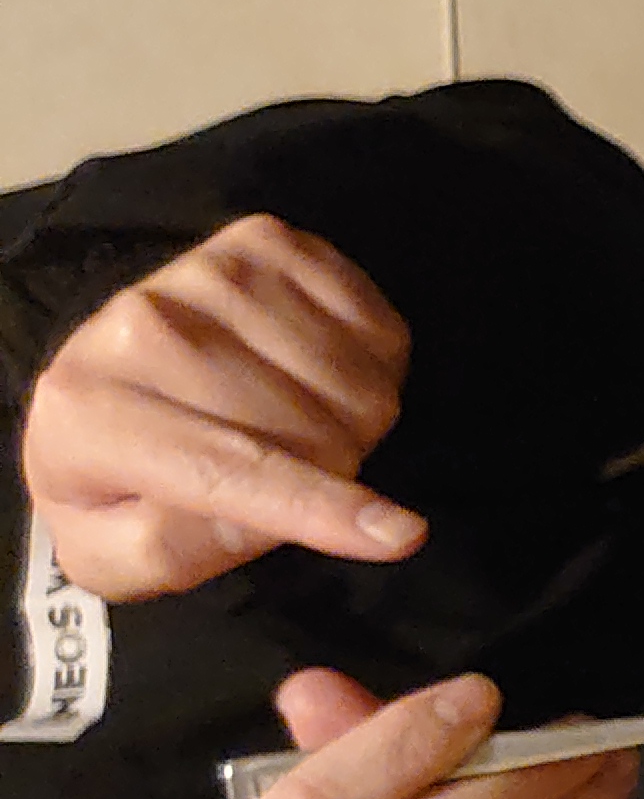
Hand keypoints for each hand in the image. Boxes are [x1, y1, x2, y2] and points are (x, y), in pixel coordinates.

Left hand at [20, 215, 423, 602]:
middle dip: (329, 474)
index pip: (223, 467)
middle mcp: (140, 325)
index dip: (314, 505)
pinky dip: (370, 365)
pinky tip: (314, 374)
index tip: (401, 534)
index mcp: (87, 416)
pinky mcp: (263, 243)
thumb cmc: (116, 485)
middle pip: (310, 429)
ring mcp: (208, 274)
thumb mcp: (117, 555)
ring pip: (353, 382)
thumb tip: (273, 515)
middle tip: (286, 476)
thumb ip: (181, 551)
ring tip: (297, 423)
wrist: (102, 388)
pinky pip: (377, 328)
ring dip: (352, 421)